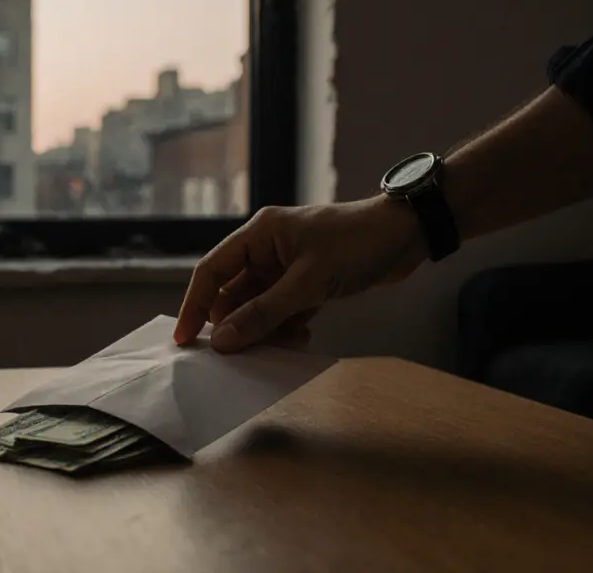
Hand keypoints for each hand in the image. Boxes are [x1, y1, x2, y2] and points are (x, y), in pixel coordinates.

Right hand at [173, 197, 428, 352]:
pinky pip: (283, 311)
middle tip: (241, 356)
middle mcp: (267, 249)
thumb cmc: (357, 244)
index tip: (185, 340)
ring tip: (285, 343)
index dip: (194, 305)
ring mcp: (287, 267)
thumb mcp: (308, 281)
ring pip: (259, 307)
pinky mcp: (307, 282)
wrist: (407, 236)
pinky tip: (302, 337)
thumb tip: (223, 341)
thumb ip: (265, 312)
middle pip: (234, 295)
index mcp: (259, 235)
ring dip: (266, 329)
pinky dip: (287, 327)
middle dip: (238, 325)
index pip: (211, 271)